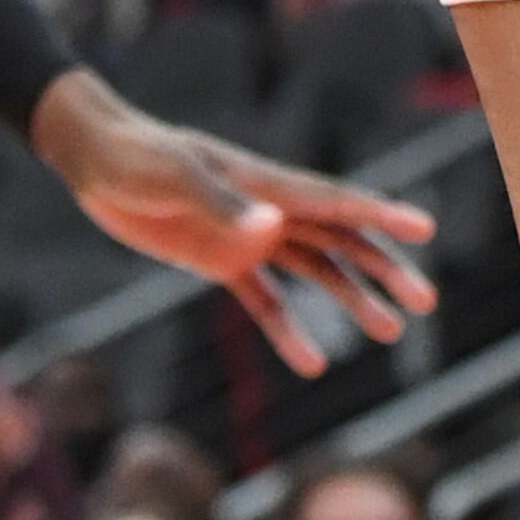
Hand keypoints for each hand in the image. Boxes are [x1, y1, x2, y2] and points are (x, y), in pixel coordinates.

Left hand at [31, 67, 434, 372]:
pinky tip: (310, 362)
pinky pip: (264, 300)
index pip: (335, 201)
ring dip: (350, 298)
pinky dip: (288, 328)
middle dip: (382, 268)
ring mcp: (247, 235)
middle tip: (425, 301)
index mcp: (265, 184)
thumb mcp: (175, 178)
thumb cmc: (136, 157)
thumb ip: (224, 205)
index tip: (425, 230)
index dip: (381, 215)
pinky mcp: (220, 260)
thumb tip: (272, 228)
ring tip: (389, 331)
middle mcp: (268, 209)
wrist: (94, 159)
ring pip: (314, 269)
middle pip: (339, 240)